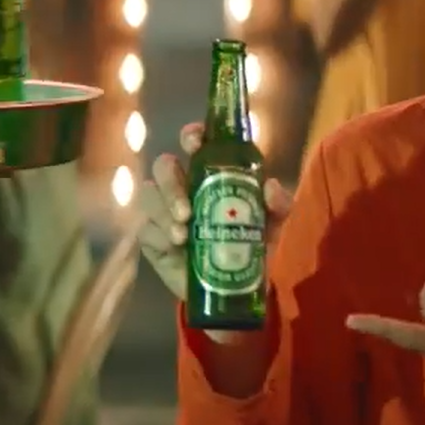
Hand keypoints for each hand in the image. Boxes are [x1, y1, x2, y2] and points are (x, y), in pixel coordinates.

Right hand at [136, 122, 292, 302]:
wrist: (236, 288)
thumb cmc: (252, 246)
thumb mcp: (273, 225)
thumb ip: (279, 205)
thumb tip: (269, 187)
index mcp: (210, 173)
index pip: (194, 143)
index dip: (191, 136)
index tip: (194, 143)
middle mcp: (183, 186)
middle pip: (164, 166)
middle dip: (171, 183)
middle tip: (187, 210)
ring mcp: (164, 212)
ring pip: (149, 195)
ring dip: (163, 212)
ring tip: (182, 236)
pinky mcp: (152, 238)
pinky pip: (145, 229)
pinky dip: (158, 235)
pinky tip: (174, 247)